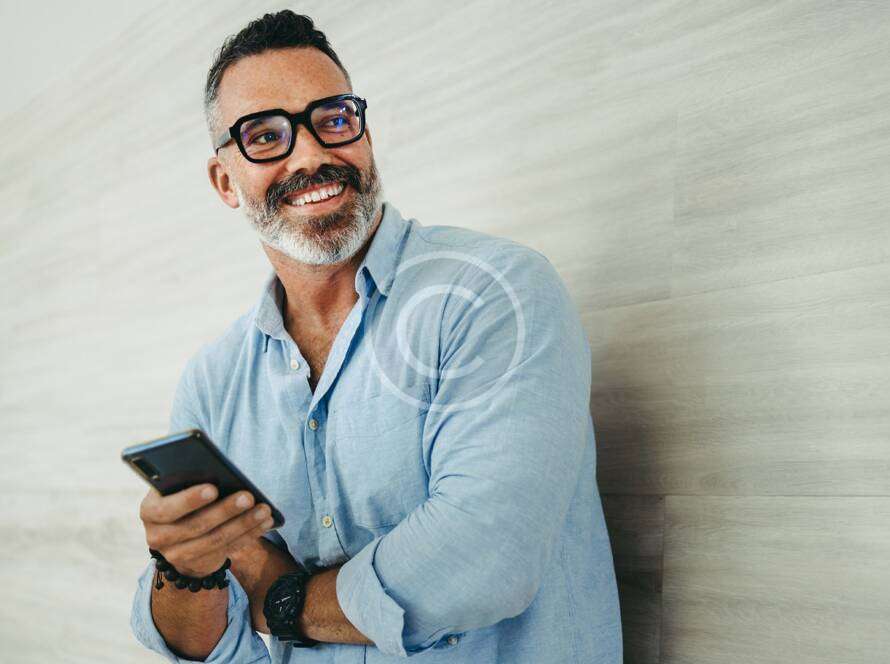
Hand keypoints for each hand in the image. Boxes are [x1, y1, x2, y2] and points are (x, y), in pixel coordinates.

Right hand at [139, 484, 273, 577]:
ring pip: (215, 541)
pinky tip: (265, 522)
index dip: (190, 500)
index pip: (167, 508)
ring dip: (243, 524)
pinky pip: (227, 550)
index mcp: (150, 511)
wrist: (177, 534)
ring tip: (264, 509)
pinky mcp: (198, 565)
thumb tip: (220, 473)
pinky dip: (249, 534)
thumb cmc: (181, 495)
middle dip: (225, 510)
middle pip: (195, 526)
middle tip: (248, 496)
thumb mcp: (177, 487)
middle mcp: (158, 537)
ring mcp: (177, 555)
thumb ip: (188, 480)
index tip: (213, 488)